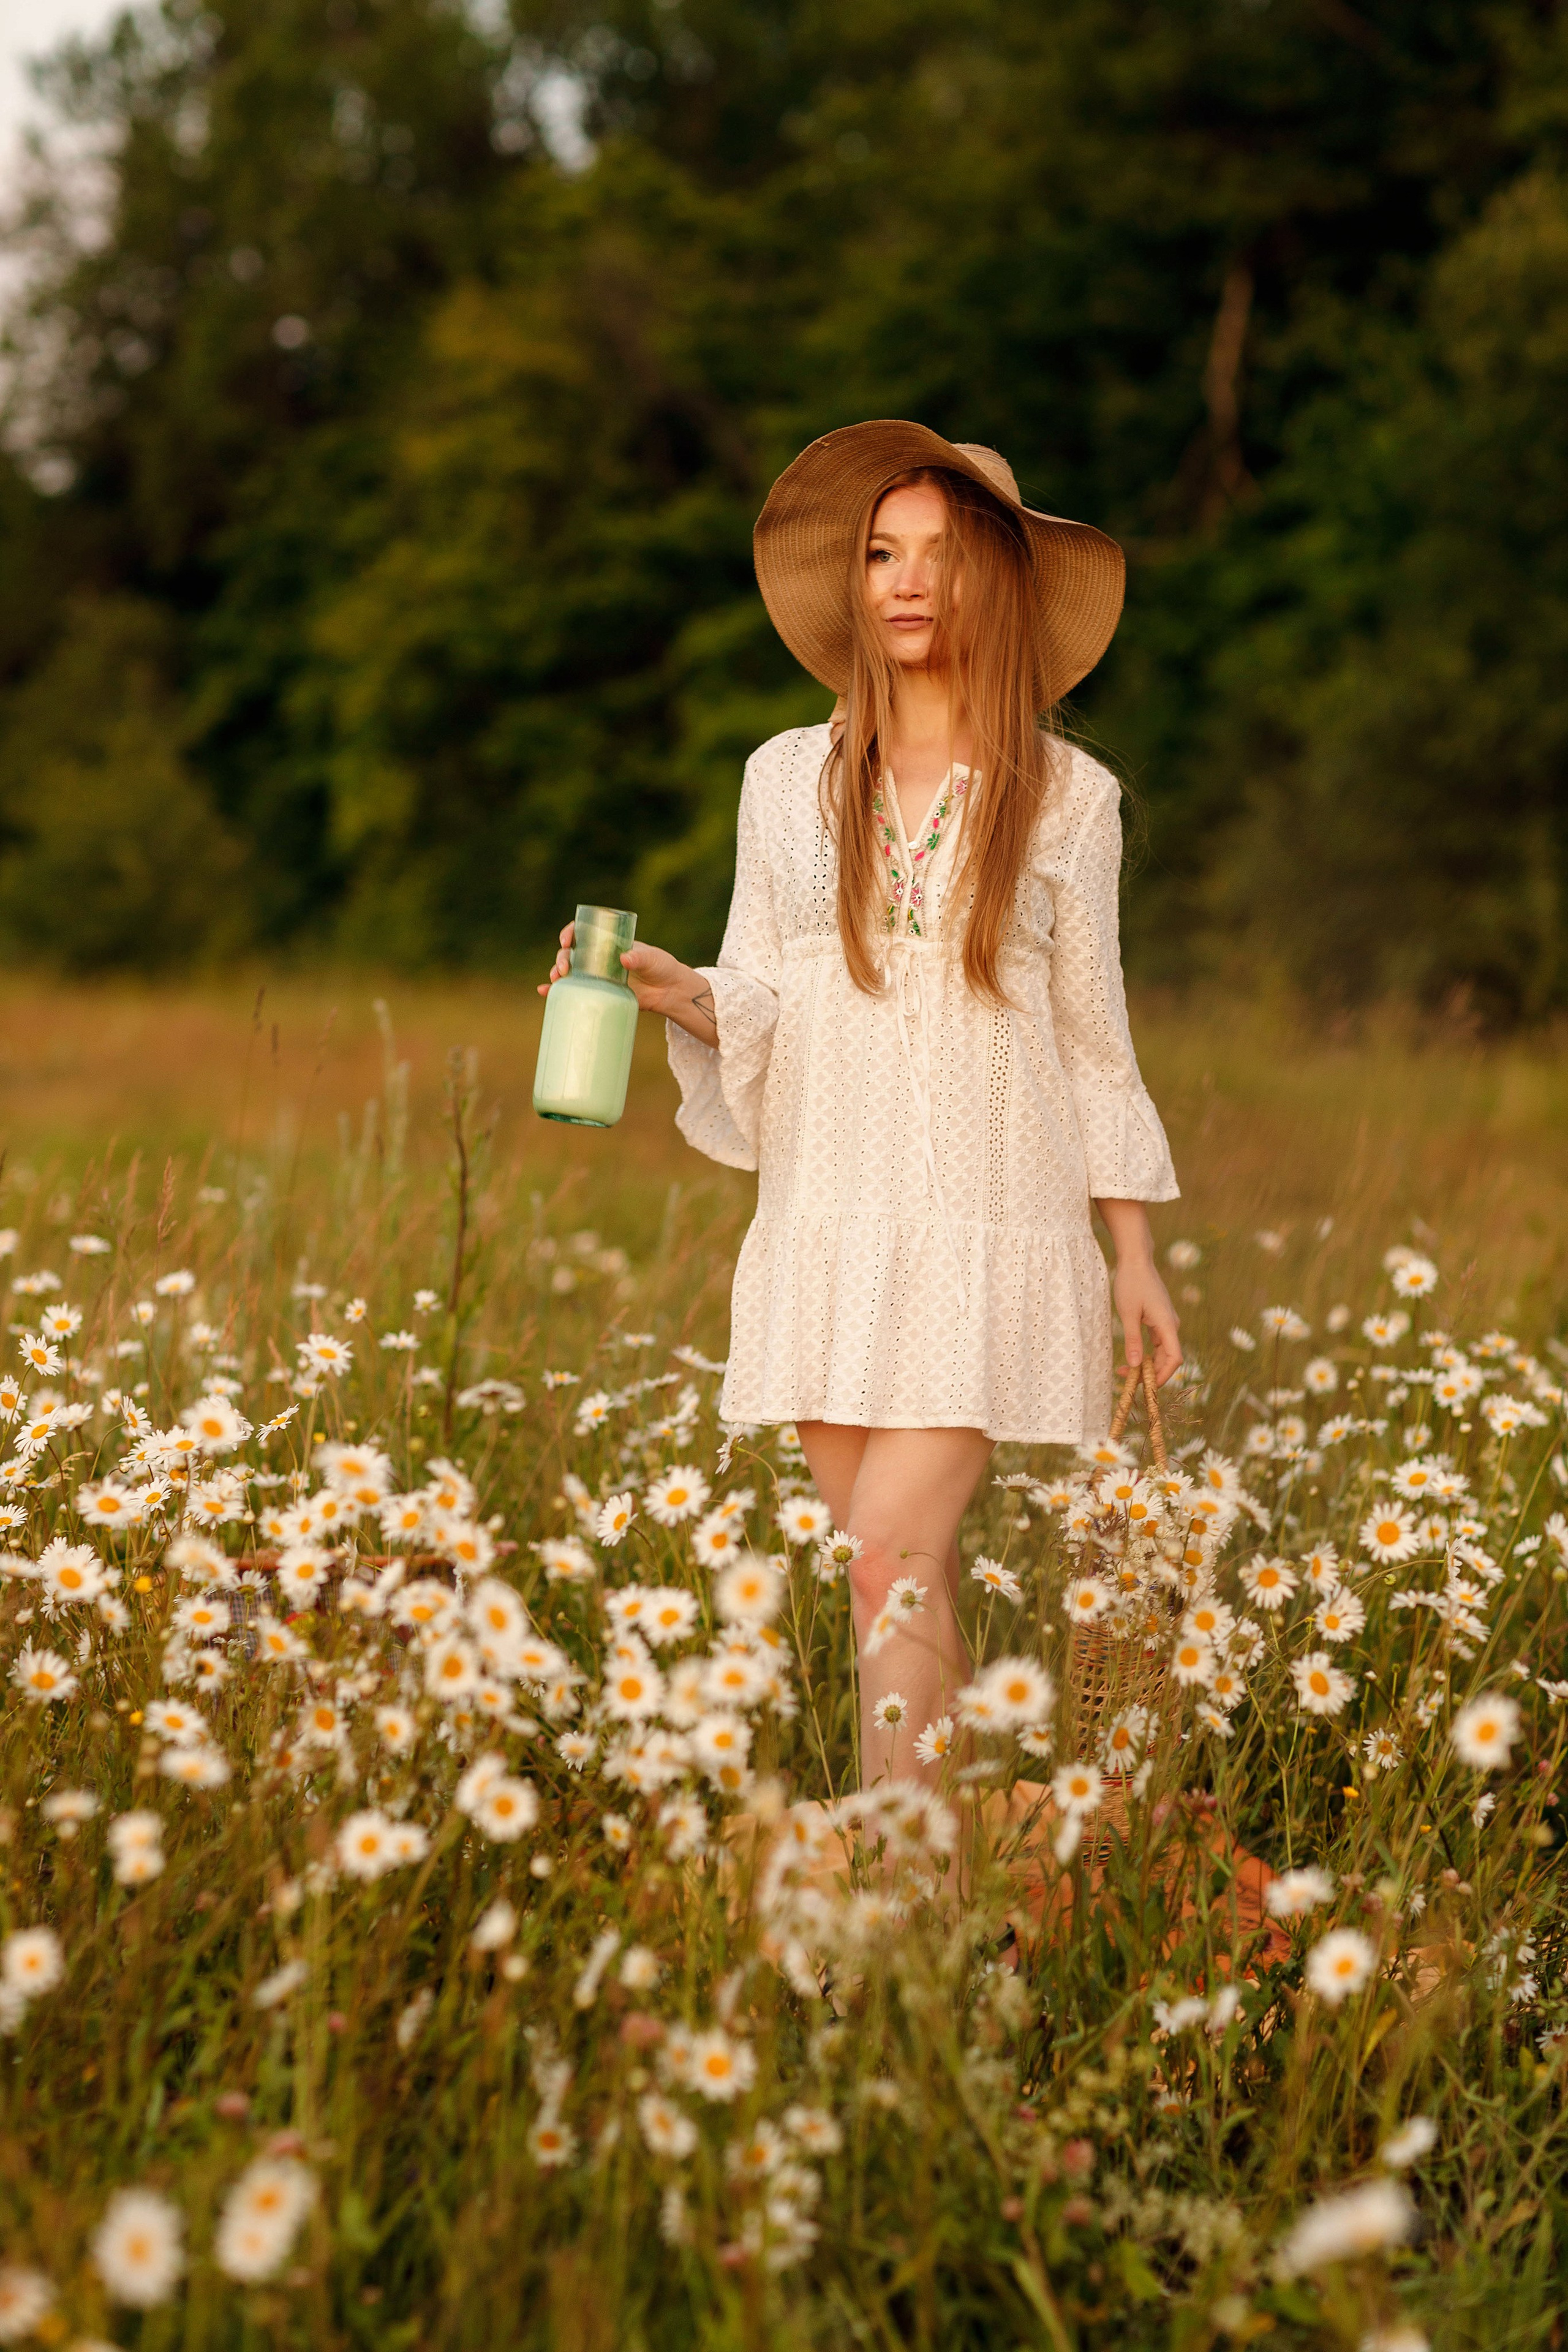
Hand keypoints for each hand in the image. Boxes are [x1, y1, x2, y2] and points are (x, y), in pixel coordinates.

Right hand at [538, 923, 717, 1043]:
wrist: (669, 991)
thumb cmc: (661, 967)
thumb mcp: (652, 958)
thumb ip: (639, 957)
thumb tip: (625, 958)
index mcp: (609, 943)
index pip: (582, 932)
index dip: (570, 933)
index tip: (567, 940)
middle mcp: (599, 958)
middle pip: (571, 953)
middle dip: (561, 958)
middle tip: (564, 968)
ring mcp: (597, 976)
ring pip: (569, 972)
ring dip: (557, 974)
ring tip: (557, 980)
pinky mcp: (599, 993)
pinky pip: (575, 991)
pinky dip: (557, 992)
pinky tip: (544, 992)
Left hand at [1111, 1254, 1181, 1386]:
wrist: (1136, 1261)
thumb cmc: (1131, 1283)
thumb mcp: (1128, 1313)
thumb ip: (1132, 1340)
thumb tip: (1135, 1365)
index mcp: (1167, 1324)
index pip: (1175, 1358)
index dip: (1163, 1375)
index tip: (1146, 1385)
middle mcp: (1171, 1325)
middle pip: (1168, 1358)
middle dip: (1150, 1372)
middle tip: (1126, 1379)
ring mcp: (1166, 1322)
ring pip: (1161, 1352)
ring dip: (1147, 1364)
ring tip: (1125, 1371)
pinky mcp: (1159, 1320)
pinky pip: (1157, 1343)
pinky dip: (1146, 1352)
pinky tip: (1132, 1357)